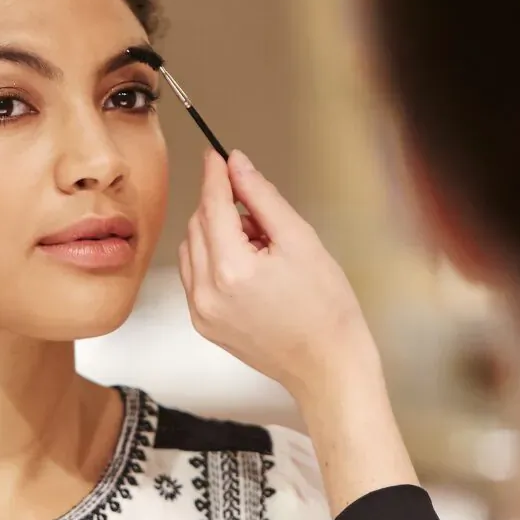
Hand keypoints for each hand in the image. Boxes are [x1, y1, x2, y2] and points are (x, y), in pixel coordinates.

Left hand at [177, 148, 376, 399]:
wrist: (327, 365)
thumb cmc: (325, 308)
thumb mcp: (301, 240)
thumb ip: (262, 198)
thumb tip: (238, 165)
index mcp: (232, 269)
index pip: (212, 206)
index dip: (215, 175)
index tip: (217, 155)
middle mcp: (207, 292)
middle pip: (198, 225)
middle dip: (222, 208)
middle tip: (260, 214)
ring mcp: (200, 312)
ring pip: (192, 248)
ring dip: (215, 234)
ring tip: (260, 247)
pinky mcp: (202, 324)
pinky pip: (195, 275)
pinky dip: (212, 259)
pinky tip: (246, 268)